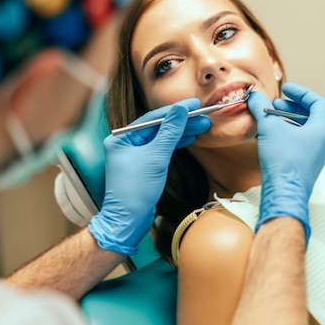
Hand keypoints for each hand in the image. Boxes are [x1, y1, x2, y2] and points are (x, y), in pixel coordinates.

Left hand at [88, 99, 209, 254]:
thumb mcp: (156, 157)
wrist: (128, 220)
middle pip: (158, 127)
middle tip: (202, 116)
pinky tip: (190, 137)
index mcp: (121, 138)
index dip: (175, 110)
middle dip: (181, 122)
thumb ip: (170, 132)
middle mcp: (125, 143)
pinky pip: (161, 149)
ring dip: (181, 132)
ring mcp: (134, 155)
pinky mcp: (143, 165)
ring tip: (202, 126)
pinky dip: (176, 143)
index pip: (152, 118)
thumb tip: (179, 110)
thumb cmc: (136, 190)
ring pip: (162, 138)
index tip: (193, 104)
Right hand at [247, 82, 324, 243]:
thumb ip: (261, 108)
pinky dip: (287, 134)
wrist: (284, 193)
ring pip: (304, 130)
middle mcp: (322, 142)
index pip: (318, 103)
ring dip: (288, 121)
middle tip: (275, 104)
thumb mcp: (269, 128)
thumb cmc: (282, 159)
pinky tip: (270, 136)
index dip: (302, 93)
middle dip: (292, 107)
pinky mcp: (305, 166)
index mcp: (321, 130)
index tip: (286, 89)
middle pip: (311, 116)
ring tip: (270, 118)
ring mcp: (315, 156)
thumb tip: (253, 95)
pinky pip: (299, 143)